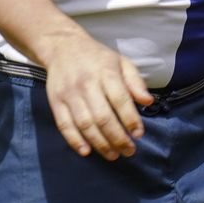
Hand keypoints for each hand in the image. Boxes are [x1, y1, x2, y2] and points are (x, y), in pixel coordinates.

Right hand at [41, 32, 154, 159]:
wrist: (64, 47)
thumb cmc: (98, 58)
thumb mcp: (121, 62)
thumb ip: (135, 82)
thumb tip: (148, 102)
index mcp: (106, 72)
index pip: (120, 100)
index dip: (130, 119)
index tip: (139, 134)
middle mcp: (86, 84)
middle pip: (102, 117)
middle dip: (117, 138)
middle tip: (129, 151)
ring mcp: (69, 94)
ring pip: (85, 124)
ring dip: (100, 144)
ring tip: (113, 155)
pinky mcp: (55, 102)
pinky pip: (64, 125)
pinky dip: (75, 141)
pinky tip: (87, 151)